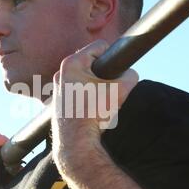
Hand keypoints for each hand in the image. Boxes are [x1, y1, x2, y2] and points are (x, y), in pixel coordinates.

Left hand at [52, 39, 137, 174]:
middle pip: (91, 64)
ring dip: (96, 86)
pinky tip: (93, 109)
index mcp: (72, 64)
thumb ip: (130, 75)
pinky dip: (87, 98)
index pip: (100, 47)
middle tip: (112, 87)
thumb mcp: (120, 90)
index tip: (119, 68)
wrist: (77, 142)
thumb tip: (130, 74)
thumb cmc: (94, 114)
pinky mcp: (58, 103)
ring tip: (102, 100)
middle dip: (104, 73)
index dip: (114, 56)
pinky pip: (78, 93)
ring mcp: (57, 89)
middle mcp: (61, 74)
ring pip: (84, 79)